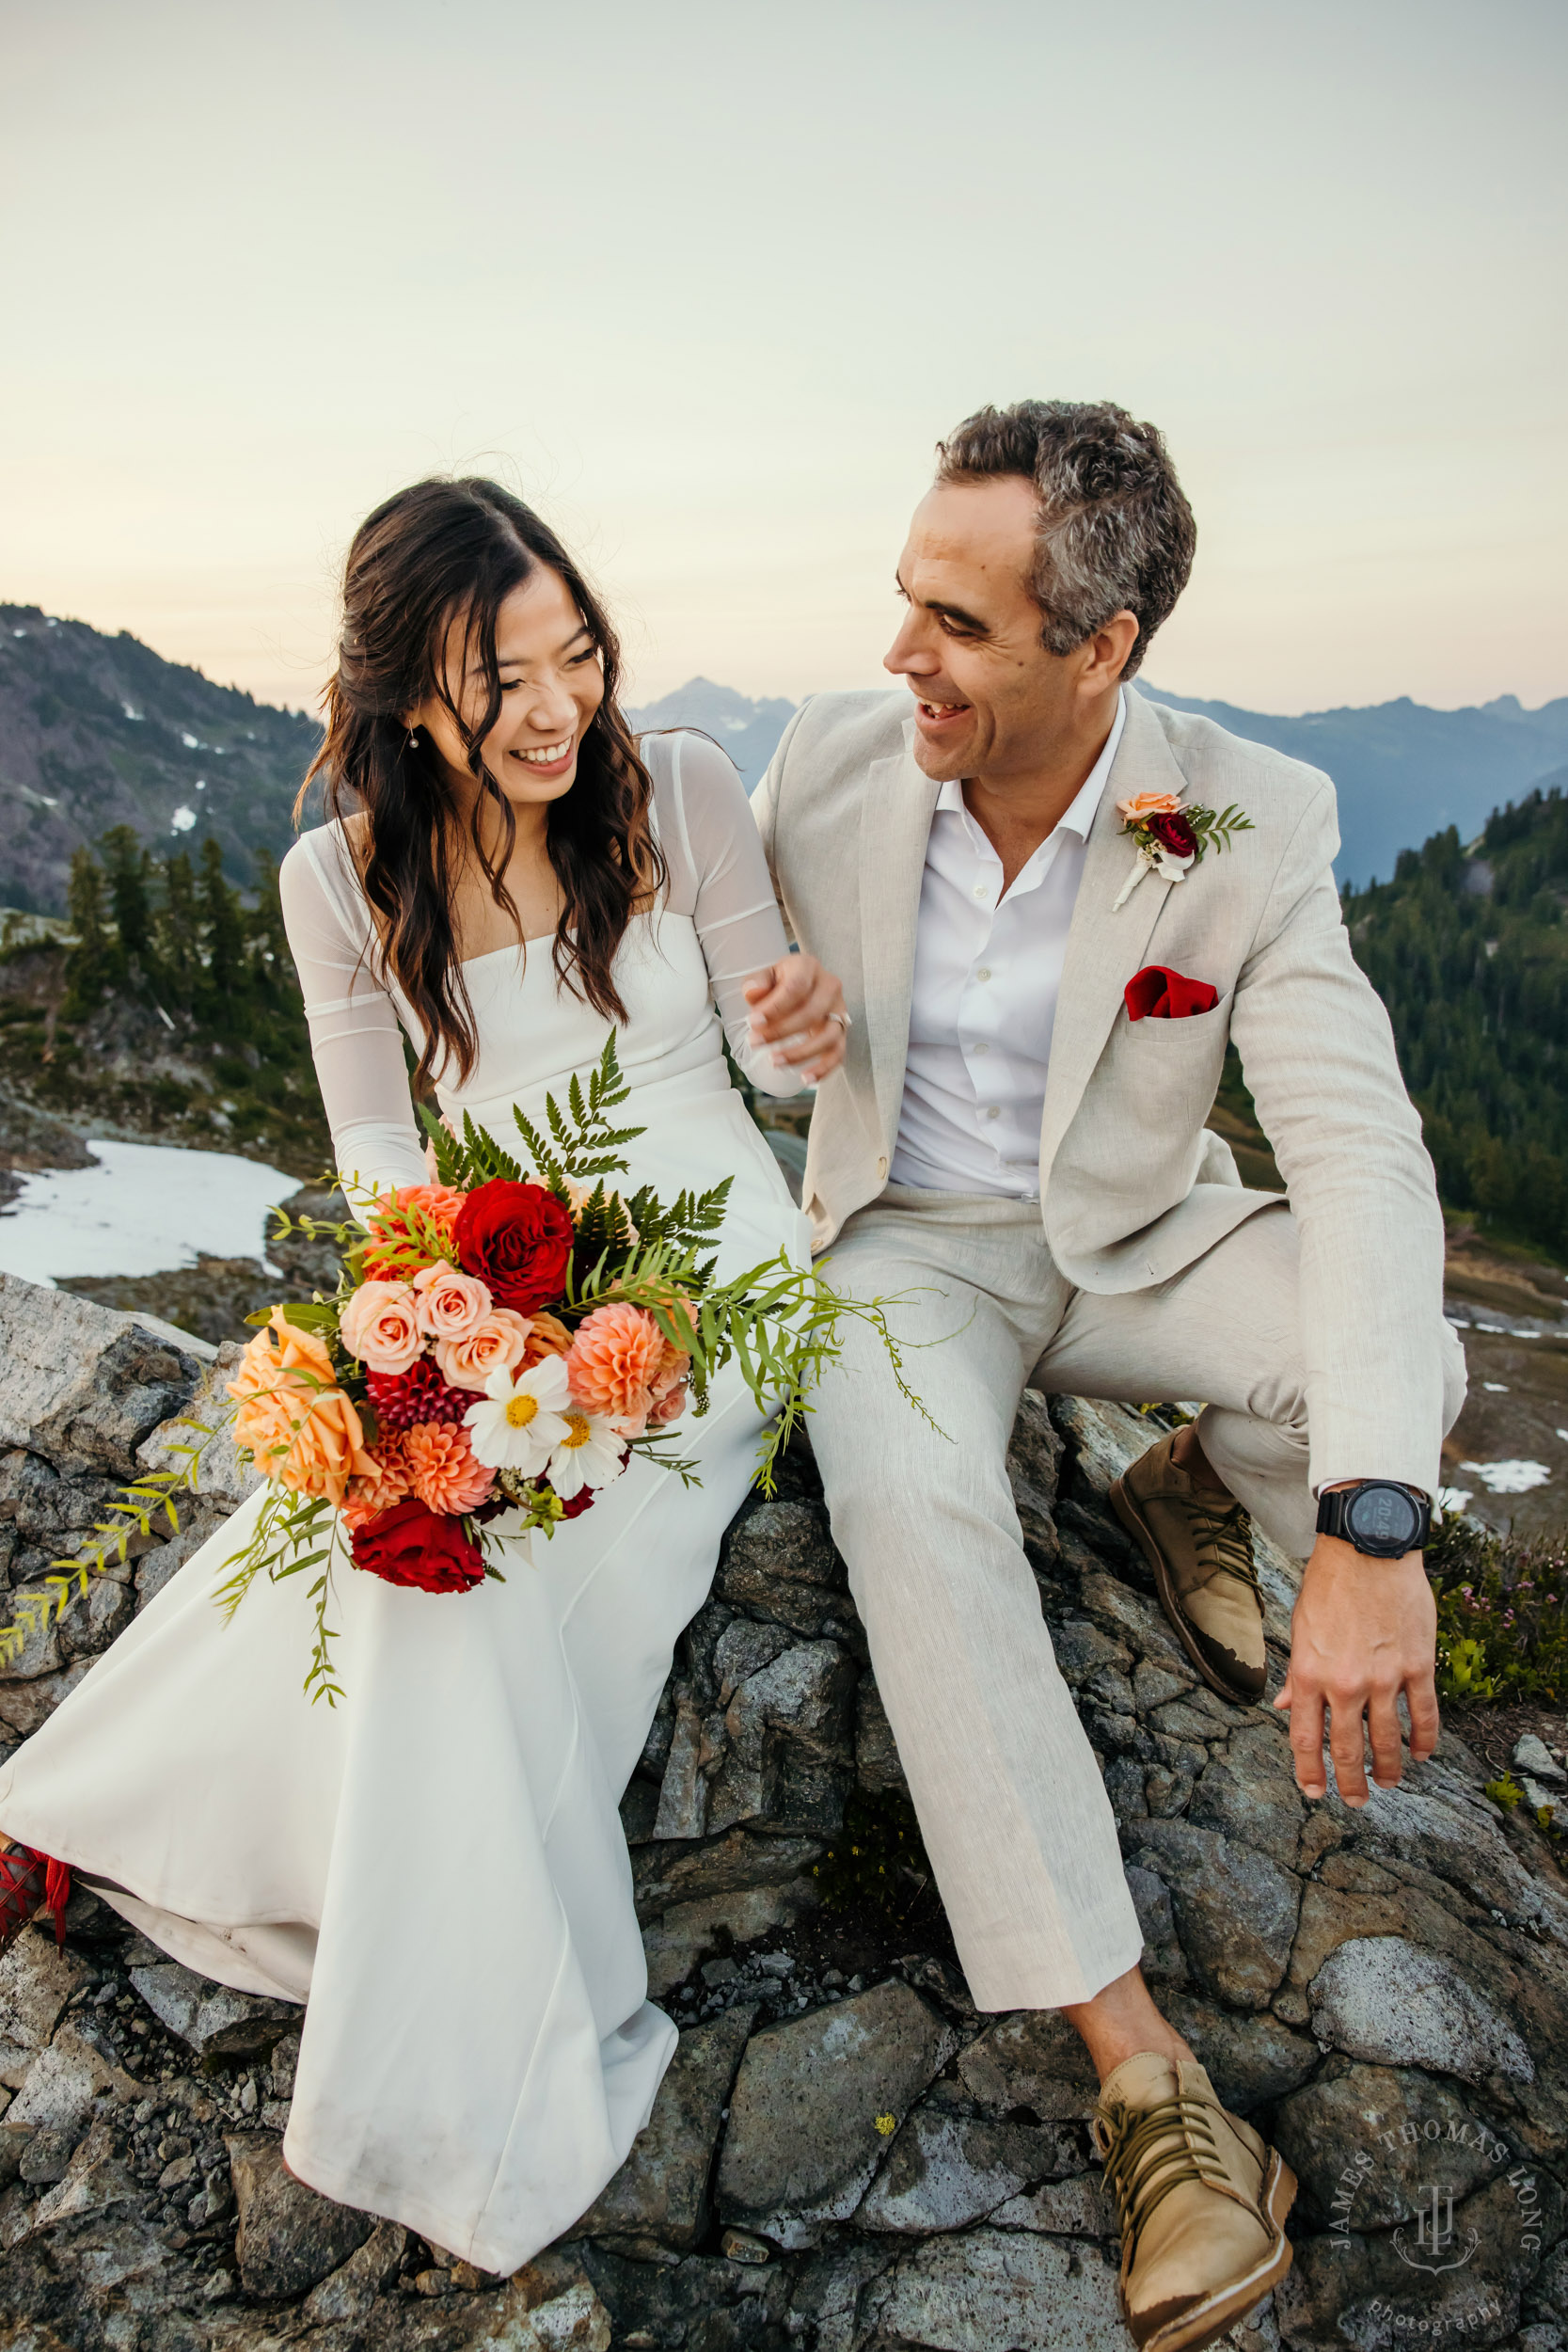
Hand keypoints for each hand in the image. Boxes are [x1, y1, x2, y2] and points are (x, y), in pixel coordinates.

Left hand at [743, 954, 848, 1083]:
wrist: (799, 987)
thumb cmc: (779, 983)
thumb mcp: (765, 976)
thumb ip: (756, 982)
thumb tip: (753, 993)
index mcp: (809, 967)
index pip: (796, 987)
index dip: (774, 1007)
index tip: (752, 1023)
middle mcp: (830, 987)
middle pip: (811, 1012)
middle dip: (781, 1031)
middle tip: (754, 1042)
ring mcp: (839, 1011)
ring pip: (828, 1036)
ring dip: (800, 1053)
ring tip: (773, 1062)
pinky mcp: (842, 1032)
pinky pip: (838, 1054)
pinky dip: (824, 1069)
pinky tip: (804, 1079)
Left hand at [1274, 1533, 1438, 1805]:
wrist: (1368, 1549)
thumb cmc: (1328, 1585)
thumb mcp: (1299, 1629)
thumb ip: (1295, 1675)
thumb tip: (1283, 1708)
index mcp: (1309, 1674)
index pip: (1304, 1738)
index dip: (1309, 1772)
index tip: (1315, 1792)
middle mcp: (1345, 1683)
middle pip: (1347, 1749)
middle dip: (1351, 1782)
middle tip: (1356, 1801)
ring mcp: (1385, 1678)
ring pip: (1388, 1740)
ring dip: (1389, 1768)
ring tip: (1389, 1782)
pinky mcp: (1417, 1666)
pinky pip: (1424, 1714)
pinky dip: (1425, 1739)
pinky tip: (1422, 1754)